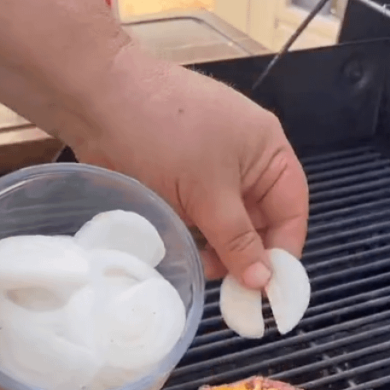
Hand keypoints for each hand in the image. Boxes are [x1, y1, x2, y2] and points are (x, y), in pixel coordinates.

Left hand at [78, 51, 308, 288]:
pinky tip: (184, 254)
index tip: (269, 289)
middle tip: (230, 289)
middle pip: (260, 223)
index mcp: (267, 151)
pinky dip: (196, 240)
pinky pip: (200, 221)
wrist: (97, 100)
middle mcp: (245, 162)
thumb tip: (264, 282)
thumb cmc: (165, 134)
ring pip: (227, 227)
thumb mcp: (208, 193)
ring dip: (218, 252)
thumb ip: (237, 241)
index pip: (291, 210)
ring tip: (200, 268)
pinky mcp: (180, 184)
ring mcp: (211, 172)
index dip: (284, 250)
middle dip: (246, 255)